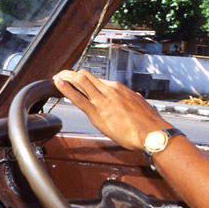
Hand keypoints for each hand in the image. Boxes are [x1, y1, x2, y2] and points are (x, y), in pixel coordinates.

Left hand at [52, 70, 170, 150]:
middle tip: (62, 75)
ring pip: (81, 81)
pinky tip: (58, 83)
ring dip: (67, 77)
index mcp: (119, 89)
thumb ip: (134, 99)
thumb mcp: (141, 105)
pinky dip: (66, 88)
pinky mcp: (97, 112)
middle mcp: (110, 90)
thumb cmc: (148, 123)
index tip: (79, 81)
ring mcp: (102, 100)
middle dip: (72, 74)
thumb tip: (135, 96)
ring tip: (57, 77)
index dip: (85, 80)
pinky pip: (78, 97)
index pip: (97, 80)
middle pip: (87, 76)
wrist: (152, 133)